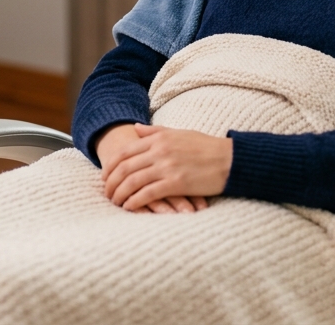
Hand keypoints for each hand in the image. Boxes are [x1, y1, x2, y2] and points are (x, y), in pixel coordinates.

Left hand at [103, 123, 232, 211]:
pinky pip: (148, 194)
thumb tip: (135, 128)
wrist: (230, 159)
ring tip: (116, 203)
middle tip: (107, 193)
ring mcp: (167, 167)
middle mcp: (160, 151)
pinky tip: (130, 207)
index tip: (105, 177)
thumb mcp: (179, 133)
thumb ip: (155, 131)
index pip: (125, 152)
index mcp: (159, 138)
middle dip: (111, 183)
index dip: (110, 166)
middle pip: (124, 168)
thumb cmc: (206, 147)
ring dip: (120, 194)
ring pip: (133, 181)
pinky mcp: (176, 183)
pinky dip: (135, 201)